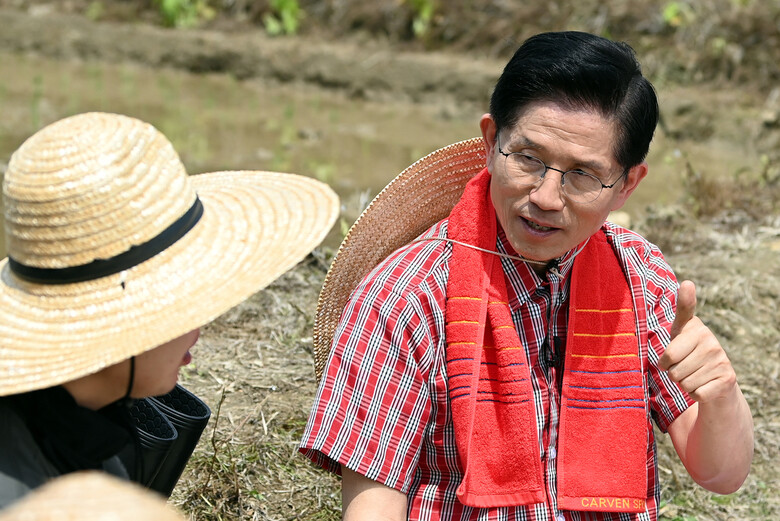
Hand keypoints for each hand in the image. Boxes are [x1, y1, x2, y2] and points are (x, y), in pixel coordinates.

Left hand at [658, 280, 737, 402]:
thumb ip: (680, 314)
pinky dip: (694, 393)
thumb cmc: (688, 354)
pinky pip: (694, 392)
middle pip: (670, 366)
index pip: (681, 321)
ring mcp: (720, 359)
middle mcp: (710, 340)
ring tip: (694, 375)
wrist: (716, 383)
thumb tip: (688, 283)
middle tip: (683, 366)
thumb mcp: (679, 334)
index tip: (686, 283)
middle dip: (671, 372)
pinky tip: (703, 385)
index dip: (684, 302)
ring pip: (681, 381)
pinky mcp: (726, 379)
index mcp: (695, 328)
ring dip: (683, 383)